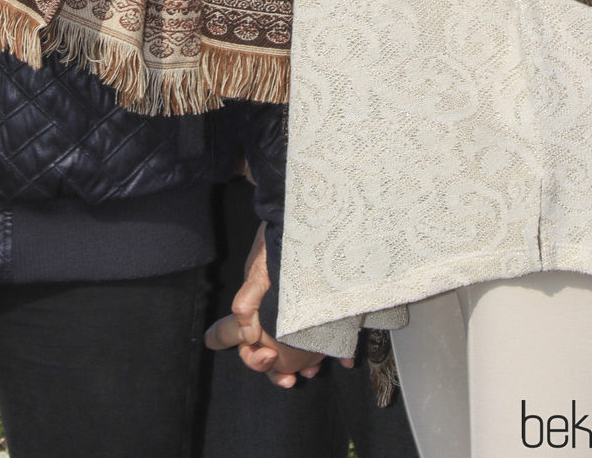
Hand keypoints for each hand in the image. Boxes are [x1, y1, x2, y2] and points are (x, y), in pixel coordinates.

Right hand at [204, 222, 324, 387]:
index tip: (268, 360)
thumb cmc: (278, 237)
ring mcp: (297, 306)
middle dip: (279, 369)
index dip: (254, 357)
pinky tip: (345, 357)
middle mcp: (275, 308)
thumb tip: (246, 329)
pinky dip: (334, 347)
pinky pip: (325, 331)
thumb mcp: (262, 266)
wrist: (305, 212)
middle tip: (292, 378)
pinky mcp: (319, 302)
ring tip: (313, 370)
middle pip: (271, 349)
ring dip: (304, 362)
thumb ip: (250, 296)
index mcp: (257, 303)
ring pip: (297, 346)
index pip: (247, 339)